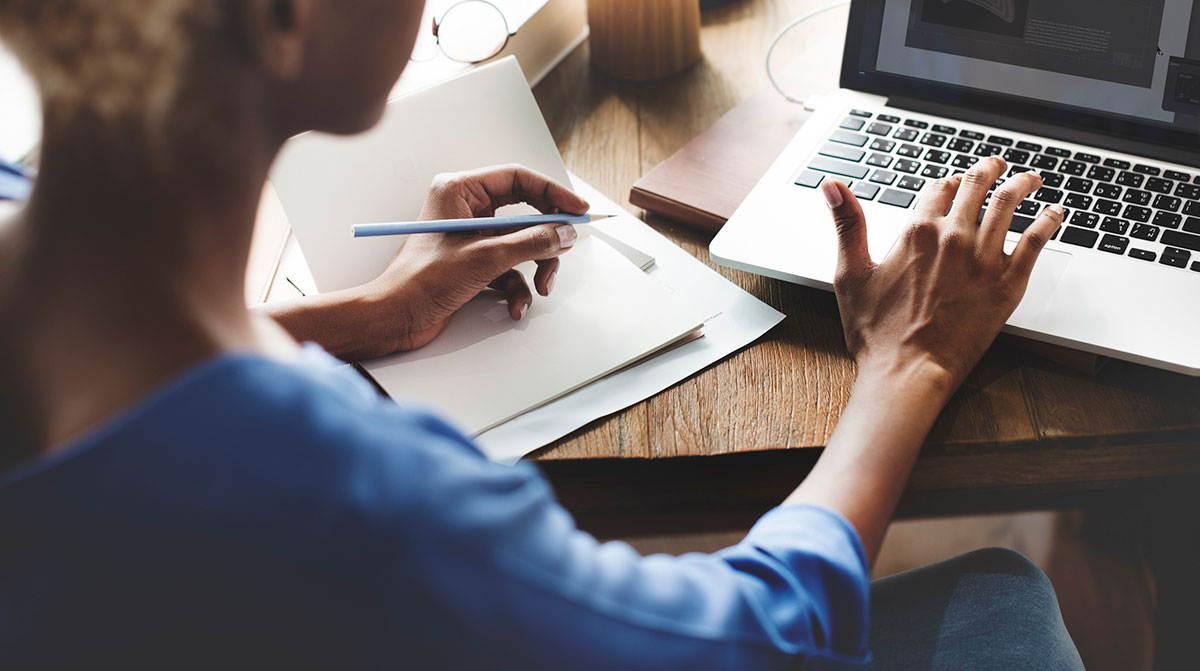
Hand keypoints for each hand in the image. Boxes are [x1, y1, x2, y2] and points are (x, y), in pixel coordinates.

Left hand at [363, 164, 588, 351]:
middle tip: (565, 248)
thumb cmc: (421, 281)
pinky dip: (517, 288)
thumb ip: (531, 242)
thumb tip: (564, 233)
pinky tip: (514, 306)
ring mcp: (470, 238)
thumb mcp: (486, 258)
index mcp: (459, 191)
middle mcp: (465, 209)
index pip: (517, 179)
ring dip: (535, 268)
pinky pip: (509, 269)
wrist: (395, 318)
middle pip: (524, 213)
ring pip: (520, 244)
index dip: (552, 193)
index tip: (577, 210)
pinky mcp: (472, 263)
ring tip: (540, 287)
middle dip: (545, 238)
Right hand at [823, 156, 1063, 392]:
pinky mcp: (1008, 282)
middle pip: (977, 186)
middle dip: (989, 170)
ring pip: (1010, 204)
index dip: (946, 183)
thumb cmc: (876, 333)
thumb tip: (832, 186)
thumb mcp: (850, 274)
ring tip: (1031, 178)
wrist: (908, 371)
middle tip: (998, 166)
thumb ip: (847, 225)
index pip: (939, 188)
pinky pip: (1036, 240)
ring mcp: (984, 258)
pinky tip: (1056, 213)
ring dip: (1022, 184)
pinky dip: (1049, 220)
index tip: (953, 183)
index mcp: (916, 232)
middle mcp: (953, 237)